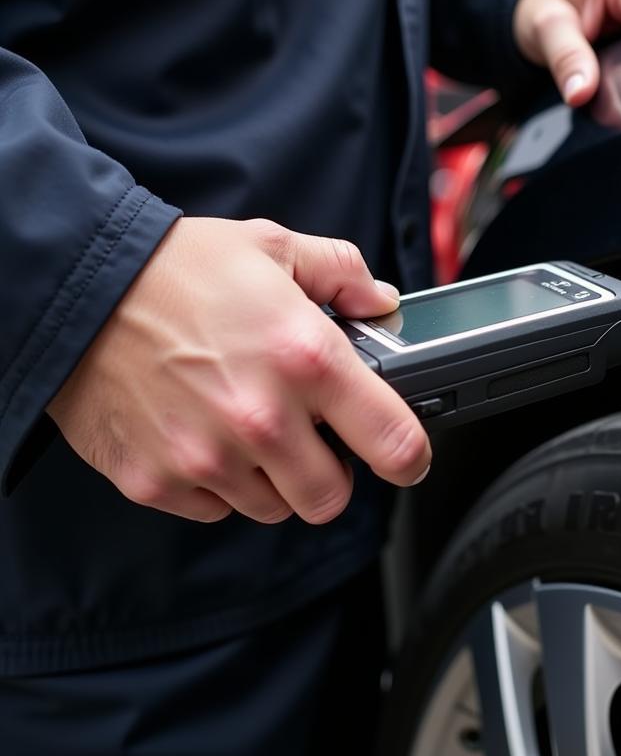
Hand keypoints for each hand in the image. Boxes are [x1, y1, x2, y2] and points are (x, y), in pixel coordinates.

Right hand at [47, 217, 430, 523]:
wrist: (75, 289)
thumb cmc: (175, 270)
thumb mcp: (273, 247)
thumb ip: (343, 274)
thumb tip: (382, 302)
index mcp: (306, 358)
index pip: (394, 441)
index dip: (411, 456)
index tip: (406, 456)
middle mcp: (260, 417)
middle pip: (331, 498)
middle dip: (332, 473)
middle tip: (314, 440)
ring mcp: (205, 457)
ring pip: (273, 508)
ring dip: (274, 478)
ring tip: (249, 427)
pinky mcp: (158, 481)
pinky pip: (215, 508)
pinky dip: (220, 484)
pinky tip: (205, 436)